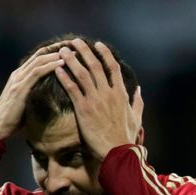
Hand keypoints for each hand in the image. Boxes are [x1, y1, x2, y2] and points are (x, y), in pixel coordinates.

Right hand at [0, 43, 67, 139]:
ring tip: (72, 51)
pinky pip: (37, 72)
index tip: (69, 48)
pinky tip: (62, 63)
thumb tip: (54, 98)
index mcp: (20, 76)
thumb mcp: (27, 103)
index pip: (39, 57)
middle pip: (40, 54)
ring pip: (39, 60)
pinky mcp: (20, 88)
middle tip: (74, 44)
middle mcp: (19, 74)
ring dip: (56, 54)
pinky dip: (50, 66)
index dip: (54, 50)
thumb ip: (37, 95)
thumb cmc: (14, 120)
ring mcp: (18, 79)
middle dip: (58, 48)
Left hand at [54, 39, 142, 159]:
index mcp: (121, 94)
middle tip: (74, 41)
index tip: (98, 45)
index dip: (105, 54)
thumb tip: (139, 89)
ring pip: (82, 73)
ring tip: (62, 50)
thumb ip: (138, 102)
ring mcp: (95, 100)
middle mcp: (108, 93)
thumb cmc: (126, 138)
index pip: (113, 67)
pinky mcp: (83, 109)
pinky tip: (57, 69)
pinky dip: (64, 77)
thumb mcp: (137, 118)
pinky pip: (72, 88)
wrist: (117, 152)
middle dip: (84, 50)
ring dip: (71, 59)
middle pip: (95, 65)